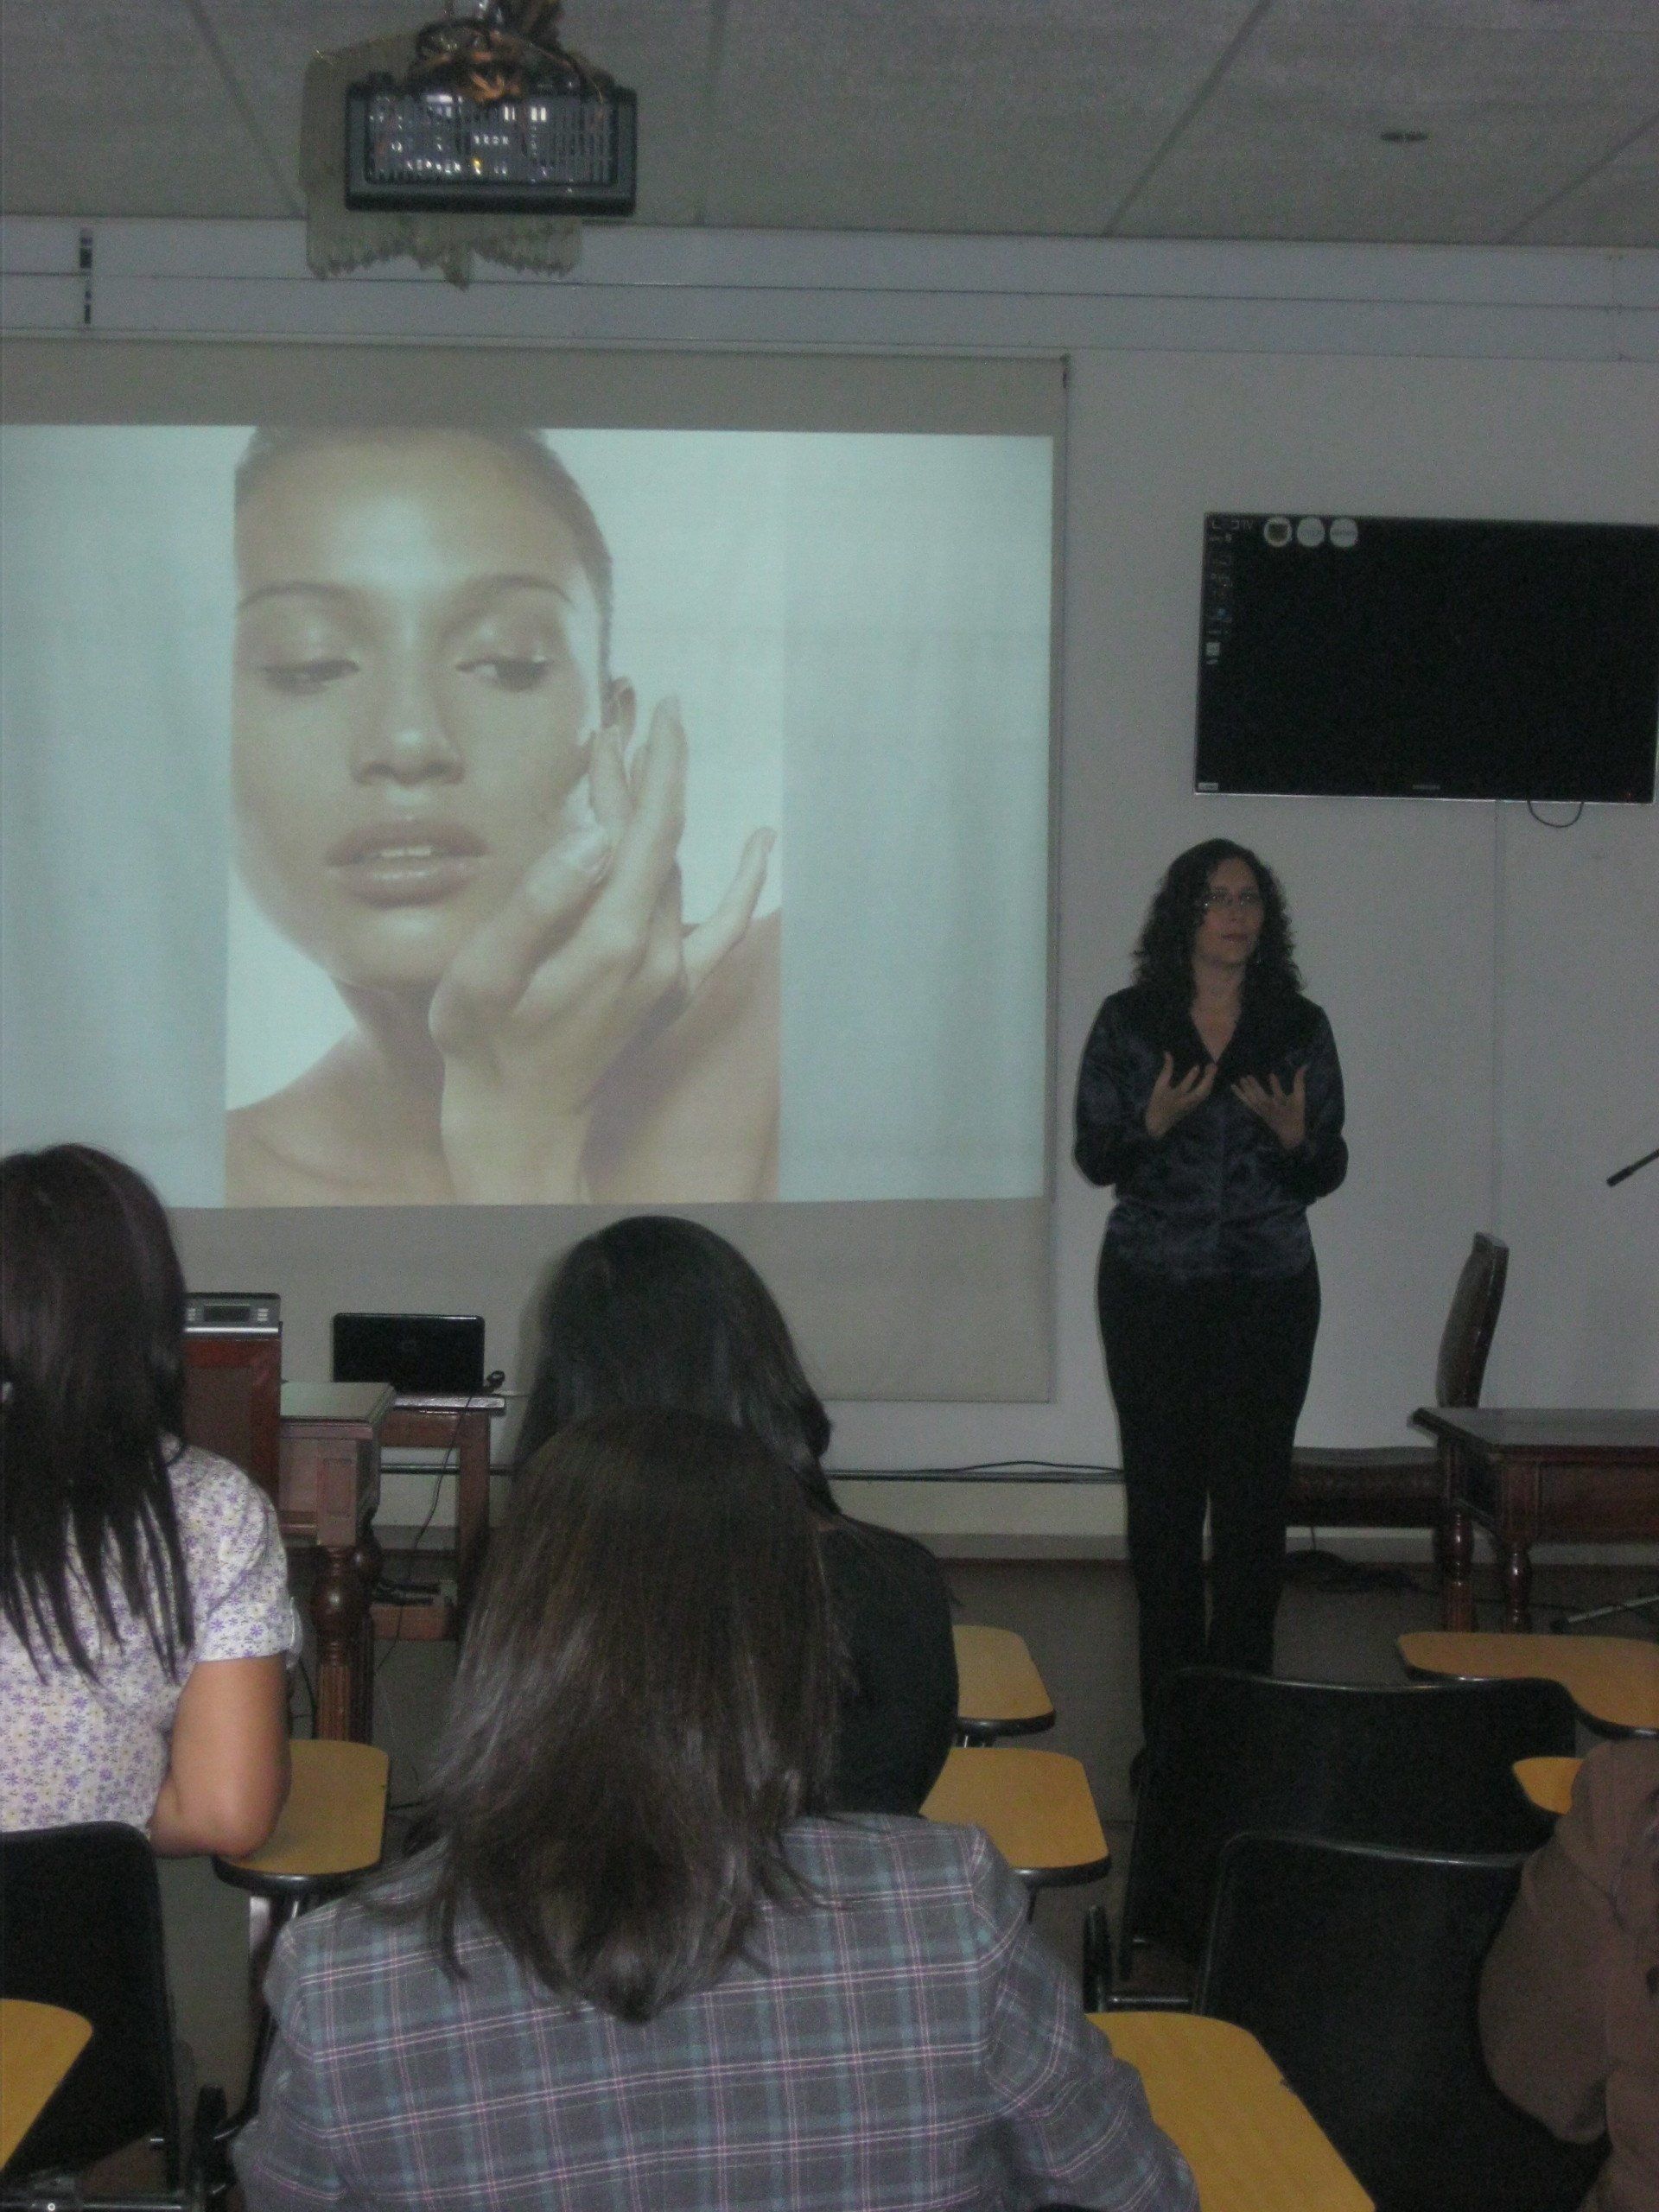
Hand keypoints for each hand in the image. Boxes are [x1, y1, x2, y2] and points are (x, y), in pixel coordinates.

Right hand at [428, 699, 772, 1199]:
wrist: (520, 1122)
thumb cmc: (486, 1044)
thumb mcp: (487, 972)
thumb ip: (541, 903)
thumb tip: (596, 838)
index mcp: (614, 935)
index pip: (649, 827)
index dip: (655, 763)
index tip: (655, 706)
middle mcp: (656, 949)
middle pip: (660, 839)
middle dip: (646, 771)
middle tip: (630, 708)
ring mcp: (669, 971)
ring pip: (673, 868)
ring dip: (657, 811)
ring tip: (634, 757)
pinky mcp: (670, 989)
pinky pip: (722, 924)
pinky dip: (742, 881)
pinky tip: (759, 842)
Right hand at [1144, 1052, 1216, 1139]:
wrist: (1158, 1124)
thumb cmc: (1157, 1104)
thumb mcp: (1159, 1086)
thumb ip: (1166, 1070)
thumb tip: (1168, 1053)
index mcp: (1174, 1097)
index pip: (1184, 1087)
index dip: (1191, 1076)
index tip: (1197, 1066)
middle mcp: (1185, 1102)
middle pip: (1200, 1092)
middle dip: (1208, 1079)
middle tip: (1212, 1066)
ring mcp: (1192, 1105)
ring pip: (1205, 1094)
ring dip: (1210, 1081)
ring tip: (1212, 1068)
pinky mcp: (1195, 1106)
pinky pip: (1204, 1095)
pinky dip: (1208, 1086)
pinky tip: (1209, 1077)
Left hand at [1233, 1066, 1306, 1149]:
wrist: (1289, 1134)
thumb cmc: (1296, 1115)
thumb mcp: (1300, 1099)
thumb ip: (1299, 1082)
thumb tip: (1304, 1065)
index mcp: (1283, 1106)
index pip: (1279, 1095)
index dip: (1276, 1086)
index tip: (1271, 1075)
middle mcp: (1270, 1109)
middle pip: (1261, 1098)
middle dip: (1255, 1088)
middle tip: (1248, 1076)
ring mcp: (1262, 1111)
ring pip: (1252, 1101)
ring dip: (1246, 1090)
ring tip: (1240, 1079)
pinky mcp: (1257, 1112)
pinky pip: (1247, 1103)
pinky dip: (1240, 1095)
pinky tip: (1234, 1087)